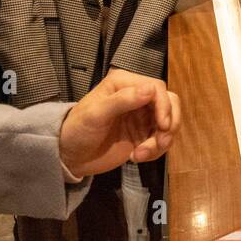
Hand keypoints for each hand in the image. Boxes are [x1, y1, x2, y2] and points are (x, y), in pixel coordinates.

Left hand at [59, 68, 181, 179]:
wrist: (70, 156)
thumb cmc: (78, 130)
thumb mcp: (96, 114)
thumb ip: (122, 100)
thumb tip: (150, 89)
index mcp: (125, 84)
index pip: (157, 88)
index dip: (164, 106)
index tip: (163, 126)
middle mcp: (138, 96)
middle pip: (170, 103)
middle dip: (169, 124)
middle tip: (160, 143)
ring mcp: (143, 116)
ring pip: (170, 123)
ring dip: (161, 141)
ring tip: (141, 155)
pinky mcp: (144, 134)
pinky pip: (163, 139)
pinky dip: (156, 151)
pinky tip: (137, 157)